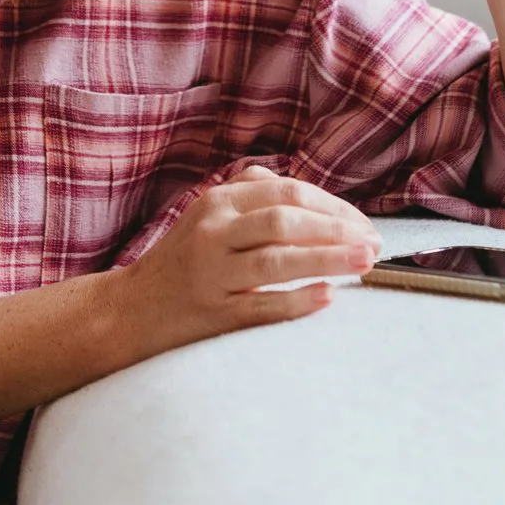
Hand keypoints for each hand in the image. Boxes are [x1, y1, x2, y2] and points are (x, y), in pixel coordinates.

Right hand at [113, 167, 382, 354]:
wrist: (129, 311)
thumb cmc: (183, 264)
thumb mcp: (211, 218)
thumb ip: (256, 202)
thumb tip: (327, 207)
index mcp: (218, 201)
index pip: (288, 192)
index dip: (334, 205)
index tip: (364, 224)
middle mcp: (213, 231)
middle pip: (286, 219)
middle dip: (338, 229)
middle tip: (374, 244)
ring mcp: (211, 273)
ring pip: (278, 259)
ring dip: (329, 259)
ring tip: (365, 262)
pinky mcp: (212, 312)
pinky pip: (263, 306)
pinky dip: (298, 300)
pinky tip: (328, 297)